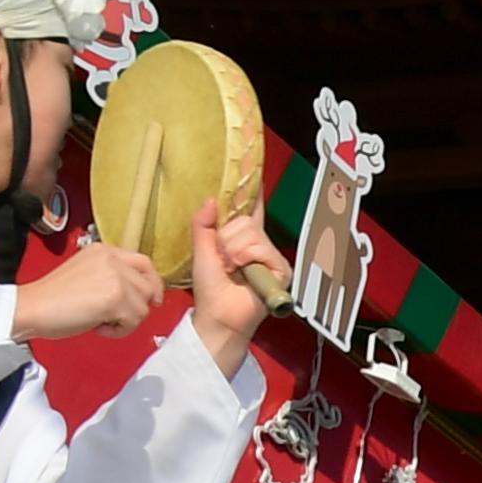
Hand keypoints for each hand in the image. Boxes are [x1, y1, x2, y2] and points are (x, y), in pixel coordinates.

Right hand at [12, 240, 164, 341]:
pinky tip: (98, 326)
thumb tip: (143, 293)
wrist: (32, 307)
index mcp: (104, 250)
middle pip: (148, 287)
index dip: (152, 283)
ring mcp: (115, 277)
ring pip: (144, 307)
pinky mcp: (116, 298)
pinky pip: (135, 321)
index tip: (151, 299)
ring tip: (100, 320)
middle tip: (117, 316)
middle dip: (137, 306)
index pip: (144, 263)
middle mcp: (112, 259)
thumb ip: (113, 275)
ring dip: (126, 321)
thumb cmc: (54, 297)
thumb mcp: (88, 273)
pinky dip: (119, 331)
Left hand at [188, 197, 284, 373]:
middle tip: (224, 261)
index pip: (251, 208)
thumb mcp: (200, 251)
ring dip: (233, 252)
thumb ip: (203, 225)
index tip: (255, 166)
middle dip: (227, 240)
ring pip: (249, 235)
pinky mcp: (281, 269)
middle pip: (245, 221)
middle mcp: (261, 244)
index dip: (253, 190)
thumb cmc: (211, 290)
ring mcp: (272, 256)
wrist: (220, 317)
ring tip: (232, 269)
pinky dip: (246, 260)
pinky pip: (259, 249)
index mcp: (243, 239)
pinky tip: (245, 274)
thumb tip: (211, 199)